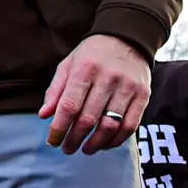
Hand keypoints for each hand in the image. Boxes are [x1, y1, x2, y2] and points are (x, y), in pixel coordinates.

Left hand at [38, 34, 150, 154]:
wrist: (127, 38)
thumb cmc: (91, 55)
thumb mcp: (68, 65)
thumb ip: (55, 91)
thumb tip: (44, 116)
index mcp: (84, 70)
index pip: (69, 106)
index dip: (59, 128)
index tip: (52, 141)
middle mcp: (107, 79)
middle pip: (89, 118)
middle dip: (75, 139)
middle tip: (67, 149)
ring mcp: (127, 88)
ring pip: (111, 126)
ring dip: (96, 143)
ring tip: (85, 149)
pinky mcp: (143, 95)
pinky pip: (131, 125)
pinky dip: (116, 140)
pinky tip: (105, 144)